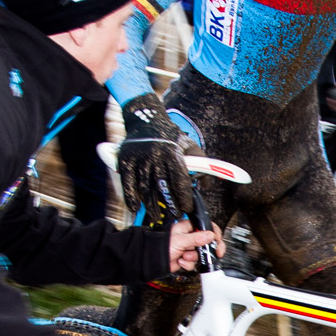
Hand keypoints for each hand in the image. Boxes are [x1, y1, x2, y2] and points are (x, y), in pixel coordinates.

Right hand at [116, 93, 194, 230]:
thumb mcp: (189, 145)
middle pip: (163, 188)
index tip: (187, 208)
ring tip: (157, 216)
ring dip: (151, 206)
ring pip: (146, 188)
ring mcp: (139, 159)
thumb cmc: (170, 134)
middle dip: (170, 205)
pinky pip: (129, 183)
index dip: (184, 198)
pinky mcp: (126, 161)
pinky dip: (131, 197)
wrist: (146, 119)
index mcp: (172, 153)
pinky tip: (136, 208)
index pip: (180, 181)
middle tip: (174, 215)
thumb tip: (208, 185)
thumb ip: (202, 164)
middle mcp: (155, 157)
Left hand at [165, 220, 219, 273]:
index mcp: (187, 227)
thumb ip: (196, 238)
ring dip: (193, 257)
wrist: (152, 261)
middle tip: (215, 252)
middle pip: (207, 242)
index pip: (205, 227)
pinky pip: (194, 263)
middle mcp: (189, 237)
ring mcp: (188, 248)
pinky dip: (188, 264)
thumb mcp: (180, 240)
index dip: (213, 233)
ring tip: (185, 256)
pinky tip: (180, 260)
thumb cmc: (160, 246)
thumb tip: (210, 235)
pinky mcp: (186, 258)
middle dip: (208, 249)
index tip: (217, 240)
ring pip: (201, 254)